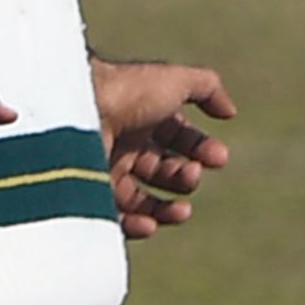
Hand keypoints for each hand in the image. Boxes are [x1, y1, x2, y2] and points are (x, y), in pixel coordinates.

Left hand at [93, 59, 235, 238]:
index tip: (218, 157)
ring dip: (170, 210)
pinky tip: (151, 223)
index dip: (203, 149)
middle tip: (193, 174)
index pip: (180, 140)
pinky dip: (138, 224)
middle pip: (166, 171)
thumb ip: (207, 88)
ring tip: (182, 211)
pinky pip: (117, 219)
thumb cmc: (125, 92)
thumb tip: (230, 113)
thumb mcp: (175, 80)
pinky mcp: (89, 195)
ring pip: (145, 201)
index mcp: (144, 117)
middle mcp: (124, 145)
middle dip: (187, 177)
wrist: (75, 109)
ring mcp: (106, 171)